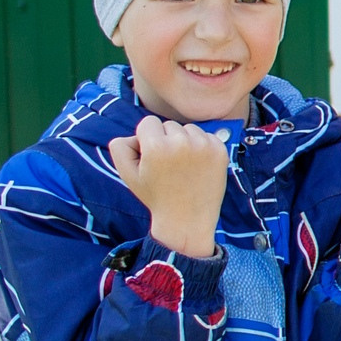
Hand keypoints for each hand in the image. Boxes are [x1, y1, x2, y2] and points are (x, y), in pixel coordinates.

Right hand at [108, 115, 230, 258]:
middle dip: (165, 140)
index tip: (151, 158)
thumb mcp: (126, 173)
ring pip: (188, 129)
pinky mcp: (220, 151)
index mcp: (156, 146)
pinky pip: (206, 135)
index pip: (148, 122)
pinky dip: (201, 146)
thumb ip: (120, 146)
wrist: (187, 218)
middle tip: (167, 166)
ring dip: (184, 141)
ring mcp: (204, 146)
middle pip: (169, 125)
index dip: (146, 140)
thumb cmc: (155, 195)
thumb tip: (136, 133)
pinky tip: (196, 165)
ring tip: (182, 166)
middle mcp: (182, 142)